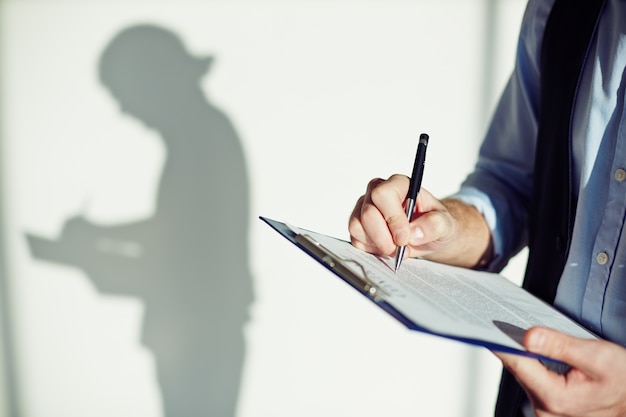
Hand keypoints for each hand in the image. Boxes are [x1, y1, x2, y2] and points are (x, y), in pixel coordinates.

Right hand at [348, 175, 491, 267]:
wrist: (429, 236)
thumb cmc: (435, 224)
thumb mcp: (445, 224)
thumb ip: (435, 225)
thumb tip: (414, 232)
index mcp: (399, 184)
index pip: (383, 195)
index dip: (392, 218)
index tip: (404, 238)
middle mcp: (377, 192)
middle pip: (367, 213)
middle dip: (383, 237)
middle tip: (400, 248)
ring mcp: (365, 208)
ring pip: (357, 226)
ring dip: (377, 243)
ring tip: (396, 248)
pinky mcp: (359, 226)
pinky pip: (355, 239)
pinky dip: (371, 249)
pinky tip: (386, 247)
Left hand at [494, 327, 625, 416]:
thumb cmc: (623, 380)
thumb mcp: (598, 357)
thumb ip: (561, 346)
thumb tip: (528, 336)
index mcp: (555, 398)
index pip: (516, 364)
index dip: (500, 342)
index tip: (484, 324)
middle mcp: (545, 408)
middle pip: (517, 368)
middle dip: (511, 343)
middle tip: (502, 318)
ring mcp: (545, 409)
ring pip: (523, 372)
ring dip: (521, 351)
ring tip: (518, 329)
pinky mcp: (547, 404)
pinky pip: (531, 377)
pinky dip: (530, 360)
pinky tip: (531, 346)